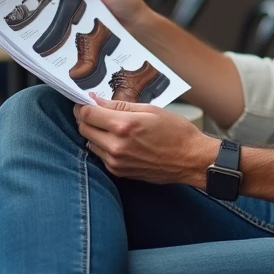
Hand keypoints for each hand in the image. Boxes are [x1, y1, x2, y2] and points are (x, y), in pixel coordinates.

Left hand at [74, 94, 217, 186]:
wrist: (191, 160)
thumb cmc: (176, 132)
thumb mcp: (150, 110)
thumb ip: (120, 106)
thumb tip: (96, 101)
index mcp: (123, 126)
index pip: (87, 114)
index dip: (82, 105)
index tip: (83, 101)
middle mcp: (116, 146)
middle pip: (84, 129)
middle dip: (85, 118)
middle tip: (94, 111)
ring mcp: (116, 162)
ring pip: (90, 143)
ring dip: (93, 133)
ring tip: (108, 125)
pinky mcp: (120, 172)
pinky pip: (101, 156)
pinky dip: (103, 146)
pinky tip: (117, 140)